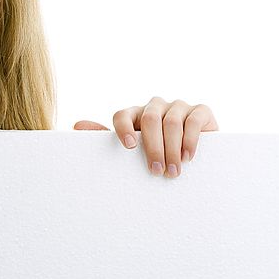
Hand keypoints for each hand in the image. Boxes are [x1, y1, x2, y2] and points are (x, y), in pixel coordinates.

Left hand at [74, 97, 218, 177]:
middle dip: (152, 147)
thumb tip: (76, 125)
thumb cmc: (157, 155)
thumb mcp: (132, 152)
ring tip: (173, 172)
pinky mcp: (201, 111)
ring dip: (172, 149)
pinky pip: (194, 120)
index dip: (123, 128)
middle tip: (156, 172)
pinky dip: (190, 140)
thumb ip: (106, 139)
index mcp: (135, 115)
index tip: (128, 148)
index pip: (122, 115)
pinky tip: (188, 157)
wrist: (195, 159)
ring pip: (171, 121)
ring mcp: (178, 106)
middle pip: (149, 118)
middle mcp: (155, 106)